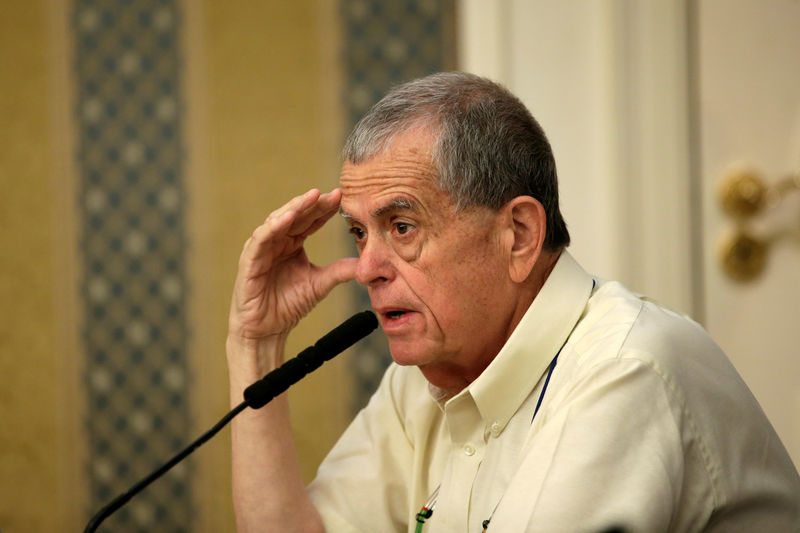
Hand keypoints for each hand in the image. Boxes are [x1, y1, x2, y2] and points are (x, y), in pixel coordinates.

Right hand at [228, 189, 356, 350]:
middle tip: (333, 193)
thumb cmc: (287, 305)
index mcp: (292, 244)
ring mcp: (262, 248)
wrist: (266, 330)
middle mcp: (277, 241)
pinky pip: (261, 239)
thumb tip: (365, 263)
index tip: (343, 198)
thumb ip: (339, 271)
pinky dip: (274, 226)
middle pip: (296, 215)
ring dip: (295, 208)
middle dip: (313, 203)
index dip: (325, 209)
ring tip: (312, 197)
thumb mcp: (319, 284)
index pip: (310, 221)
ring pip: (278, 221)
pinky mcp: (249, 260)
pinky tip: (288, 217)